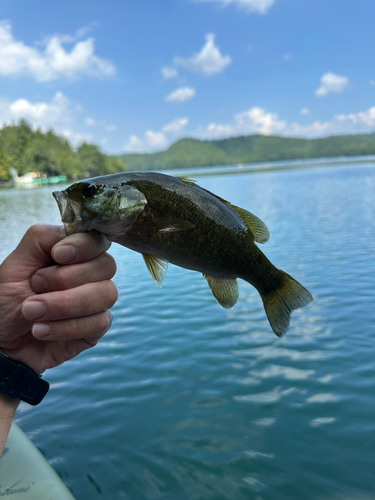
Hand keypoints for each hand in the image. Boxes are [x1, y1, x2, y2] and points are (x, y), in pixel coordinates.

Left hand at [0, 224, 117, 373]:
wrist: (1, 342)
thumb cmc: (7, 301)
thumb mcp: (15, 265)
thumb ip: (41, 239)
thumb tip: (68, 234)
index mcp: (74, 254)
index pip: (97, 240)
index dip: (83, 246)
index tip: (57, 255)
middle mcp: (92, 275)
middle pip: (106, 265)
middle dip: (67, 278)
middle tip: (35, 286)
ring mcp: (97, 301)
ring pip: (105, 294)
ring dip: (65, 305)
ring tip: (32, 313)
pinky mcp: (97, 327)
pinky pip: (98, 322)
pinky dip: (66, 327)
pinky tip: (42, 331)